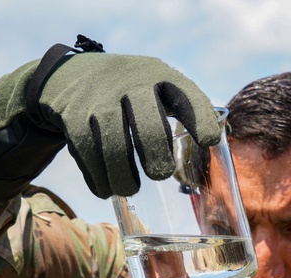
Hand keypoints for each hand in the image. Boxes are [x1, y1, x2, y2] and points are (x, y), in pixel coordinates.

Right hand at [0, 37, 220, 200]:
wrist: (72, 75)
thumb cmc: (132, 91)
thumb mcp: (159, 88)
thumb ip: (186, 111)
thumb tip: (217, 150)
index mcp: (160, 77)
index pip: (186, 95)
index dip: (199, 118)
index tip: (208, 141)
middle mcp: (130, 84)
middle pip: (147, 124)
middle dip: (156, 154)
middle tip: (161, 174)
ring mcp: (99, 101)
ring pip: (114, 146)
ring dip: (123, 176)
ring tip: (130, 189)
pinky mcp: (73, 117)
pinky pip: (88, 154)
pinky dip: (98, 178)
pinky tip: (107, 189)